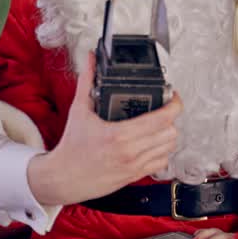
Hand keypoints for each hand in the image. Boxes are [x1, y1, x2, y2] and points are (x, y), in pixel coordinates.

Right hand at [27, 52, 181, 205]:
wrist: (63, 177)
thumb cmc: (71, 148)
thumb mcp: (78, 110)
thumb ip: (86, 81)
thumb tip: (90, 60)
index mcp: (120, 135)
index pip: (161, 119)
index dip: (174, 105)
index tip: (172, 97)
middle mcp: (130, 152)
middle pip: (170, 133)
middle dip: (172, 118)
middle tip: (165, 108)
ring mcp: (134, 166)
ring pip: (169, 148)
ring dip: (169, 134)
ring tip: (162, 124)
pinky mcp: (134, 176)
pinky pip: (161, 163)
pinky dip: (163, 151)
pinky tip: (155, 143)